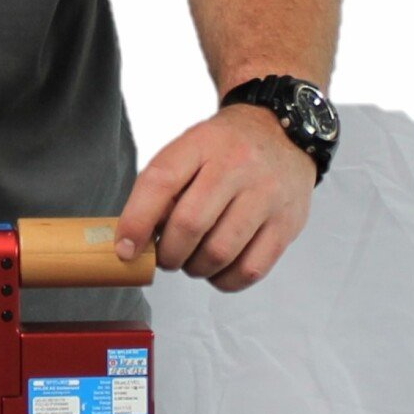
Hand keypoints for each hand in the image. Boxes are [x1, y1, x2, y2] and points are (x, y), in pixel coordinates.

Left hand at [114, 104, 316, 292]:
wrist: (282, 134)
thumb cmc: (226, 149)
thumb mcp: (189, 149)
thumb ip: (162, 188)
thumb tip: (136, 240)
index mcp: (202, 143)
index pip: (160, 181)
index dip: (136, 221)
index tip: (125, 249)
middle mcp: (238, 166)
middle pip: (190, 224)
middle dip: (167, 253)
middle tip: (164, 256)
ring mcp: (267, 195)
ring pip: (219, 252)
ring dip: (195, 268)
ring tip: (191, 260)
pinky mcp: (288, 223)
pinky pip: (250, 269)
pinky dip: (224, 279)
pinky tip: (218, 268)